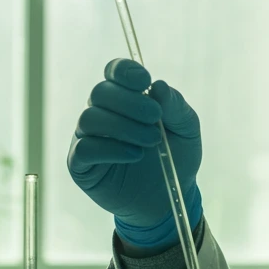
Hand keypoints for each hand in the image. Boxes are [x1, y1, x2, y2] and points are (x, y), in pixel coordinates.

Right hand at [67, 59, 202, 248]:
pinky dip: (111, 149)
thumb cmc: (176, 156)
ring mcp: (88, 137)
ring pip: (90, 118)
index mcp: (125, 97)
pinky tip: (134, 155)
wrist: (169, 197)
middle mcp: (102, 112)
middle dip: (131, 103)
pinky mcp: (81, 164)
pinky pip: (84, 148)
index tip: (144, 81)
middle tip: (156, 119)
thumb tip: (158, 85)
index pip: (113, 71)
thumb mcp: (187, 129)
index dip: (125, 71)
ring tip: (151, 141)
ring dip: (124, 127)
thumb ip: (175, 106)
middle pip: (100, 92)